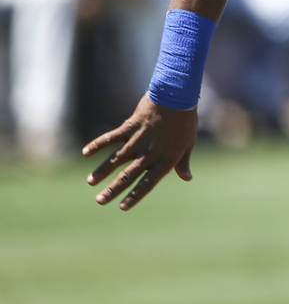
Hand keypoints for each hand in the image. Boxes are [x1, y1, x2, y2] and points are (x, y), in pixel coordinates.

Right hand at [82, 93, 197, 210]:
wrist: (178, 96)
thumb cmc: (185, 121)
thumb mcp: (188, 143)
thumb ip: (183, 162)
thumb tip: (187, 178)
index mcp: (165, 159)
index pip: (147, 183)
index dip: (135, 196)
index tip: (122, 207)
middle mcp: (150, 152)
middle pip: (128, 175)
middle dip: (113, 189)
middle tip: (100, 201)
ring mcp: (139, 139)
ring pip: (117, 159)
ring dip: (102, 171)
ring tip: (90, 182)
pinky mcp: (131, 126)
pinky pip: (112, 137)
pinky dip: (98, 144)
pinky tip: (86, 152)